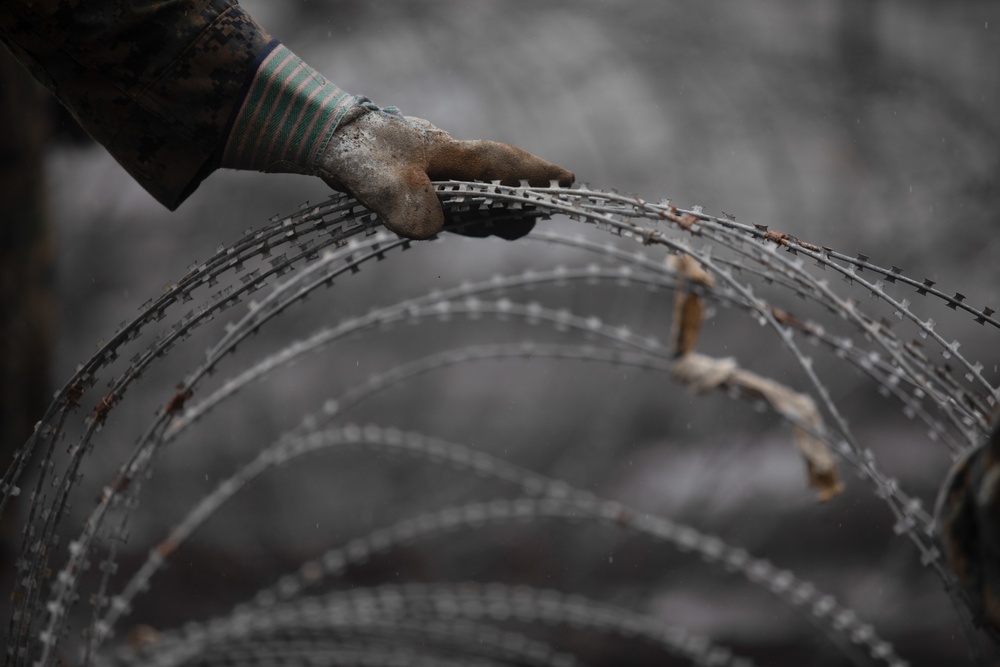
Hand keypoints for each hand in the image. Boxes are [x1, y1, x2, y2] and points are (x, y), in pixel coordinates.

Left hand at [318, 110, 573, 239]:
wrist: (325, 139)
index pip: (504, 165)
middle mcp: (450, 165)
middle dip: (517, 205)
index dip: (537, 175)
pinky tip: (452, 224)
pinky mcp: (418, 187)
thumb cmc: (359, 152)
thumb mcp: (384, 181)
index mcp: (452, 156)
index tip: (568, 181)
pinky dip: (460, 217)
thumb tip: (433, 229)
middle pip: (497, 188)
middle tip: (531, 219)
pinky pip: (451, 206)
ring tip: (504, 224)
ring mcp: (435, 175)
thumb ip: (410, 205)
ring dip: (487, 215)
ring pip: (475, 200)